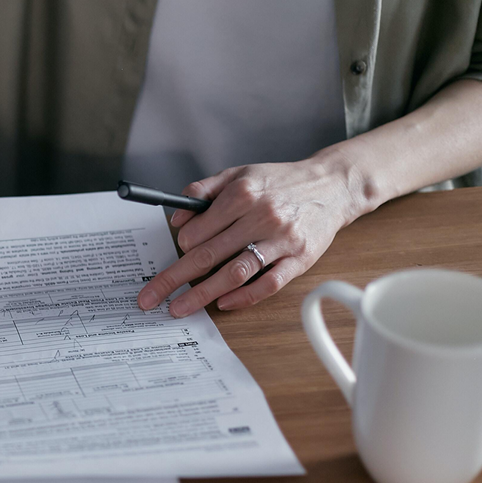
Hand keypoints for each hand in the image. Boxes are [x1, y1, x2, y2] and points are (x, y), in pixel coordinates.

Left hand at [136, 158, 364, 316]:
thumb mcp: (238, 174)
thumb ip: (202, 190)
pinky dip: (244, 297)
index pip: (199, 229)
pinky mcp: (300, 260)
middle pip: (208, 255)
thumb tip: (176, 217)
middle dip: (174, 278)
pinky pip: (268, 284)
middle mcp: (262, 217)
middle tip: (150, 297)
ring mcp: (282, 241)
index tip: (179, 248)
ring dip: (202, 294)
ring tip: (179, 308)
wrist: (331, 186)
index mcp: (242, 194)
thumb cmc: (278, 182)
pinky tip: (223, 304)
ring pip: (235, 273)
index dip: (183, 242)